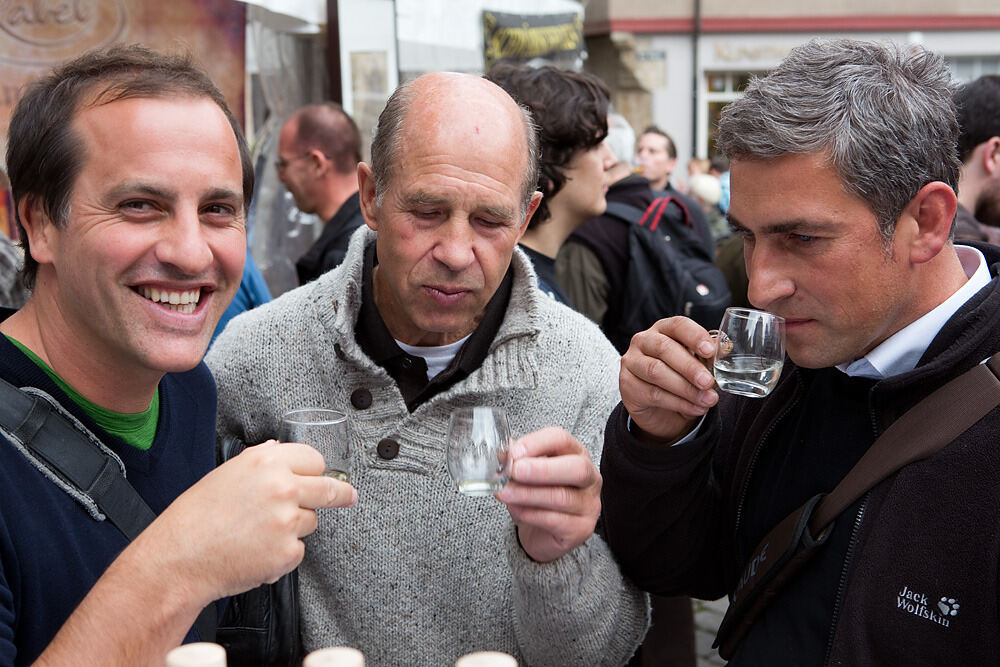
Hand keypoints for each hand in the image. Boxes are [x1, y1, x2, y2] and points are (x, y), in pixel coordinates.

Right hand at [137, 440, 356, 601]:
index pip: (314, 459)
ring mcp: (287, 521)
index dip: (315, 470)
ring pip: (311, 521)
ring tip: (258, 532)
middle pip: (330, 488)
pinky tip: (256, 550)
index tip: (323, 475)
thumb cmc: (195, 518)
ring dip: (294, 527)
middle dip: (341, 494)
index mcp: (266, 462)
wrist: (179, 559)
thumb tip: (279, 450)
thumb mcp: (226, 474)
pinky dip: (283, 553)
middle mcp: (282, 487)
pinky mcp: (288, 552)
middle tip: (348, 496)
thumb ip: (260, 461)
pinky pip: (298, 549)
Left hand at [494, 427, 601, 562]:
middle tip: (515, 471)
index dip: (537, 443)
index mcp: (575, 454)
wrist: (542, 533)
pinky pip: (555, 520)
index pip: (561, 440)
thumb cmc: (538, 496)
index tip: (514, 453)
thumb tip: (502, 456)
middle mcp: (589, 478)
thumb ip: (516, 462)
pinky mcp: (581, 529)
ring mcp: (588, 505)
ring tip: (505, 493)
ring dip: (527, 494)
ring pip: (561, 496)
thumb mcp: (527, 473)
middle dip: (542, 469)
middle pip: (576, 468)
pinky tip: (515, 509)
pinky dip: (530, 514)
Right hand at [620, 316, 719, 441]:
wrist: (662, 409)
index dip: (695, 336)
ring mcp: (631, 362)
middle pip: (664, 348)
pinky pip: (653, 394)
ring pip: (656, 372)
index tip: (710, 351)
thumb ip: (709, 357)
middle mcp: (643, 341)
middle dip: (690, 367)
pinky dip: (679, 403)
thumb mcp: (698, 366)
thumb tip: (725, 349)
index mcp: (663, 329)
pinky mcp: (627, 385)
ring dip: (685, 388)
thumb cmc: (680, 378)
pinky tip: (696, 408)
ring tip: (708, 400)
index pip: (678, 325)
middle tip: (709, 382)